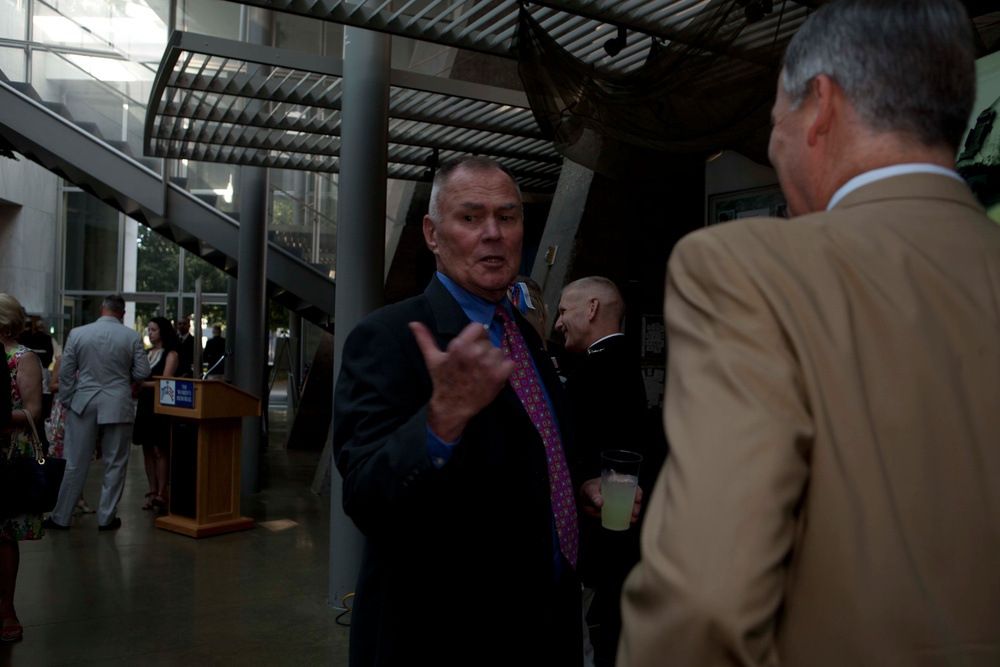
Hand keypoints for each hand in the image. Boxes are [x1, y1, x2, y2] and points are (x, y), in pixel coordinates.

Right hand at [410, 321, 513, 441]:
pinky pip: (510, 364)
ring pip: (499, 353)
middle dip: (483, 352)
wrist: (452, 407)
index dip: (477, 337)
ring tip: (482, 372)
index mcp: (459, 345)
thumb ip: (424, 338)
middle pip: (489, 342)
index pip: (478, 328)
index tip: (472, 348)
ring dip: (494, 362)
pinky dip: (505, 370)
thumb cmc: (443, 381)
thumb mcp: (433, 358)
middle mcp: (474, 352)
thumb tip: (413, 323)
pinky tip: (494, 377)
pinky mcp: (498, 376)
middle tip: (474, 366)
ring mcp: (487, 364)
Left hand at [580, 477, 643, 524]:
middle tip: (634, 513)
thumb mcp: (590, 489)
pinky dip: (628, 520)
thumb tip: (600, 503)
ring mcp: (620, 503)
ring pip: (631, 508)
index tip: (637, 499)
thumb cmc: (589, 490)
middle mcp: (622, 492)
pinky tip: (629, 524)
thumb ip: (594, 495)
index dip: (637, 491)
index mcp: (618, 483)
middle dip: (637, 506)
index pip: (631, 485)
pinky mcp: (617, 512)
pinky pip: (625, 516)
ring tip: (632, 520)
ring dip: (634, 514)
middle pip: (634, 498)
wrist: (584, 500)